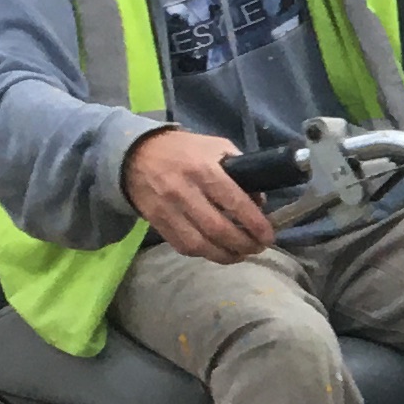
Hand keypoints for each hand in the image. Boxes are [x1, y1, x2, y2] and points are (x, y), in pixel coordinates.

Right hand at [121, 125, 274, 259]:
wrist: (135, 155)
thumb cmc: (183, 150)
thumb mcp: (216, 147)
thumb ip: (240, 170)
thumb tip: (259, 201)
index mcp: (203, 169)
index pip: (234, 202)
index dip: (255, 224)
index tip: (269, 235)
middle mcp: (184, 192)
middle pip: (219, 230)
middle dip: (244, 244)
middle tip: (258, 247)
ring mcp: (168, 210)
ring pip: (200, 245)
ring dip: (226, 255)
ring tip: (241, 254)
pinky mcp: (157, 223)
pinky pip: (183, 247)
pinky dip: (204, 254)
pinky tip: (217, 251)